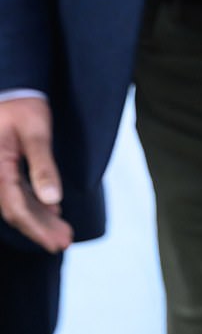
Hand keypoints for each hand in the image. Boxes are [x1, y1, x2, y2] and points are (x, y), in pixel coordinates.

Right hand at [0, 96, 72, 251]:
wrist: (12, 91)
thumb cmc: (23, 107)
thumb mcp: (36, 132)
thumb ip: (43, 166)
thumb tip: (52, 199)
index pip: (15, 207)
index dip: (36, 228)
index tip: (56, 242)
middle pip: (15, 211)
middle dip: (40, 229)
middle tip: (64, 242)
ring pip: (16, 204)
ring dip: (39, 219)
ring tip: (62, 232)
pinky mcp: (4, 170)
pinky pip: (16, 193)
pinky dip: (34, 204)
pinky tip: (51, 211)